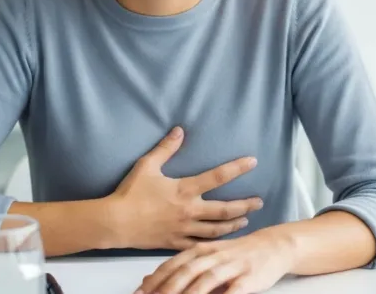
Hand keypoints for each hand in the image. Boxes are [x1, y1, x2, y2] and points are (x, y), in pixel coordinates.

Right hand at [107, 126, 263, 250]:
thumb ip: (166, 148)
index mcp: (185, 189)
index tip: (253, 162)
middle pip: (225, 210)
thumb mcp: (147, 165)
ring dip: (233, 225)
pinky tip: (221, 242)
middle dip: (245, 205)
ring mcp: (184, 229)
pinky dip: (213, 244)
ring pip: (216, 230)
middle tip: (259, 202)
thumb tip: (179, 131)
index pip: (218, 177)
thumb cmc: (130, 193)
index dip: (237, 168)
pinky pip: (199, 245)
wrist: (116, 222)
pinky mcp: (175, 242)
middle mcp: (189, 210)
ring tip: (245, 221)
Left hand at [135, 229, 296, 293]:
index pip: (172, 265)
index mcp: (200, 250)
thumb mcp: (206, 256)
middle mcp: (213, 255)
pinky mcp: (249, 277)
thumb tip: (148, 281)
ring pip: (206, 280)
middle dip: (167, 288)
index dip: (154, 280)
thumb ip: (181, 268)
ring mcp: (231, 265)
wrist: (272, 246)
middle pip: (186, 272)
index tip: (138, 293)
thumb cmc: (234, 255)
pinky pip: (233, 291)